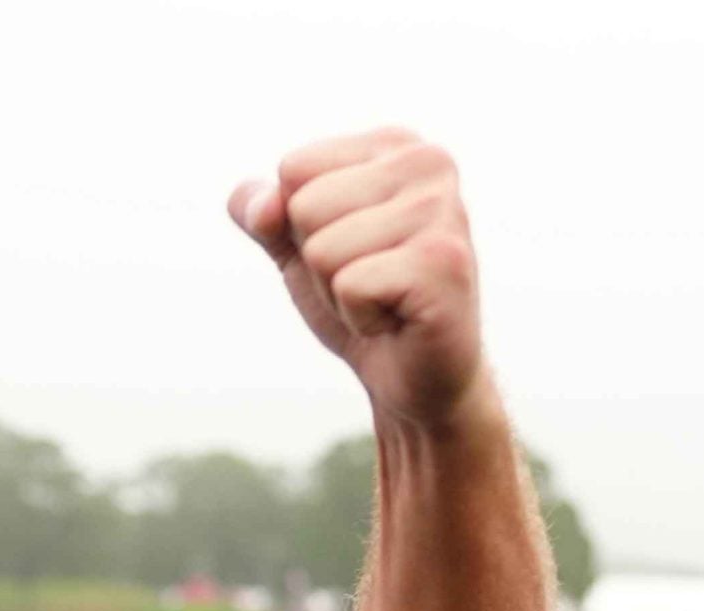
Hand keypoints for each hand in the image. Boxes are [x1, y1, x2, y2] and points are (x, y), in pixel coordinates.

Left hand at [230, 129, 488, 429]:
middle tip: (367, 280)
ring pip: (322, 250)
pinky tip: (396, 318)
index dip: (300, 225)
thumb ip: (262, 211)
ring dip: (338, 292)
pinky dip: (358, 316)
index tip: (350, 247)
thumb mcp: (295, 245)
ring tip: (382, 298)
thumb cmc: (360, 297)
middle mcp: (428, 162)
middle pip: (304, 207)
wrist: (413, 372)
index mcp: (395, 144)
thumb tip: (260, 203)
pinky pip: (349, 285)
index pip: (293, 168)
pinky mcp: (443, 262)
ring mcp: (443, 210)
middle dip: (318, 261)